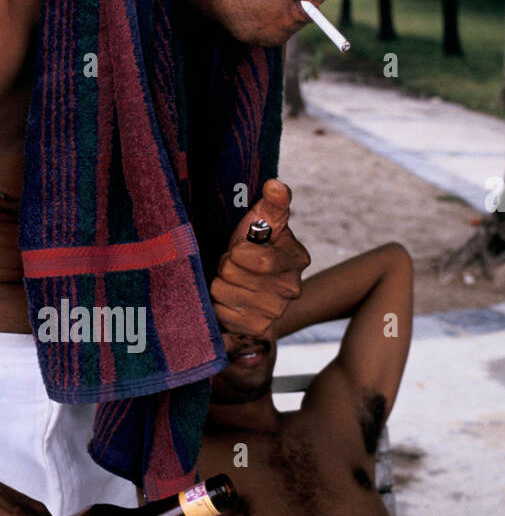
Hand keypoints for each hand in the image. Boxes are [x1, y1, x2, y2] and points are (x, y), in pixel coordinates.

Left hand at [209, 180, 309, 349]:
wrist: (250, 283)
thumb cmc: (254, 244)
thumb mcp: (262, 219)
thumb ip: (272, 203)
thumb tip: (274, 186)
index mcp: (297, 258)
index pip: (259, 259)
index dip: (238, 250)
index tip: (237, 246)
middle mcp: (291, 289)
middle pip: (233, 274)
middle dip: (226, 265)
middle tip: (233, 264)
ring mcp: (275, 312)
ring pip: (223, 292)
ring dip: (220, 283)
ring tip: (231, 279)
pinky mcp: (257, 329)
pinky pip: (221, 314)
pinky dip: (219, 305)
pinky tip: (229, 298)